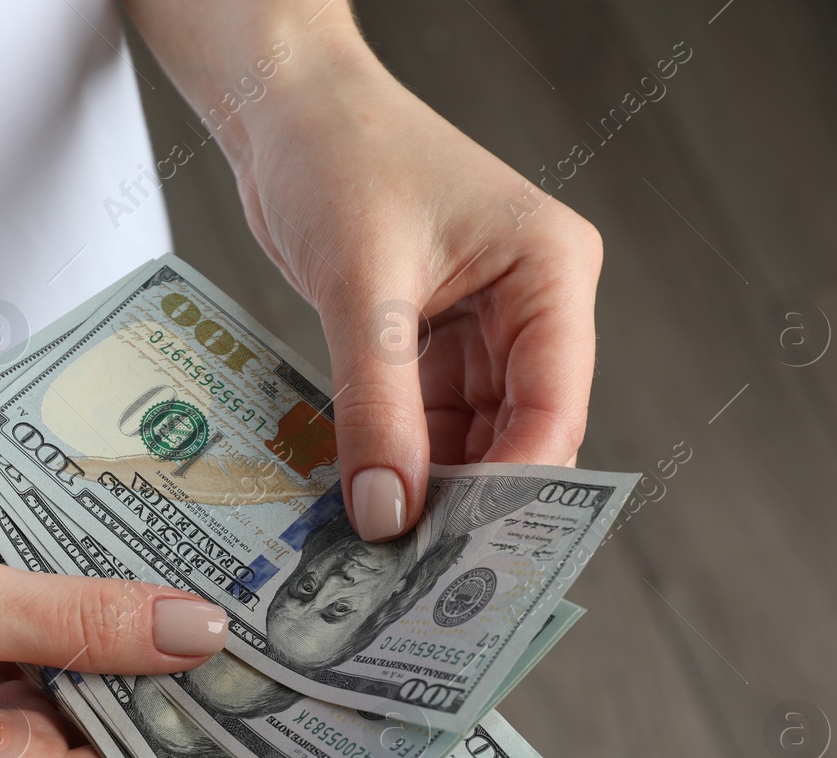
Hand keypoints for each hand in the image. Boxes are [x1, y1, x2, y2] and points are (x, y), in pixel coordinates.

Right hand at [0, 521, 228, 757]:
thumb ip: (82, 618)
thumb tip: (199, 633)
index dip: (203, 744)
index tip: (274, 695)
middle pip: (103, 748)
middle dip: (168, 686)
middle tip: (251, 617)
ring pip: (65, 708)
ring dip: (114, 654)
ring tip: (194, 590)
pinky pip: (19, 680)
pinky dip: (60, 639)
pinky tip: (100, 586)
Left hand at [229, 35, 602, 539]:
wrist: (283, 106)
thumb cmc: (339, 154)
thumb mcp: (360, 287)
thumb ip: (377, 406)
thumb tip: (387, 515)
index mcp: (550, 269)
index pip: (553, 404)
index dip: (511, 487)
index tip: (461, 555)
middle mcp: (531, 303)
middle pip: (519, 432)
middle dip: (467, 499)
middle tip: (414, 572)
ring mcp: (483, 326)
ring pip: (470, 437)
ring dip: (425, 488)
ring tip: (379, 549)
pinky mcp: (431, 340)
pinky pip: (424, 420)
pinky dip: (394, 459)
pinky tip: (361, 499)